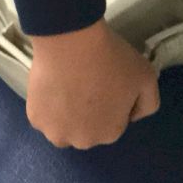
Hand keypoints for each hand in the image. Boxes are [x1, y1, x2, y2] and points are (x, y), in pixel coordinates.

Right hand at [26, 19, 159, 148]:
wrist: (72, 41)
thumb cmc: (112, 60)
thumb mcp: (147, 79)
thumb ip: (148, 104)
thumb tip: (132, 116)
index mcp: (110, 134)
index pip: (116, 124)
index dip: (114, 104)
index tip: (110, 85)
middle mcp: (81, 141)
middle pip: (89, 129)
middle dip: (92, 113)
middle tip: (90, 84)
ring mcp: (54, 132)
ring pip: (65, 126)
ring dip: (69, 115)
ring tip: (71, 87)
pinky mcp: (34, 118)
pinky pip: (46, 116)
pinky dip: (50, 106)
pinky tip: (56, 86)